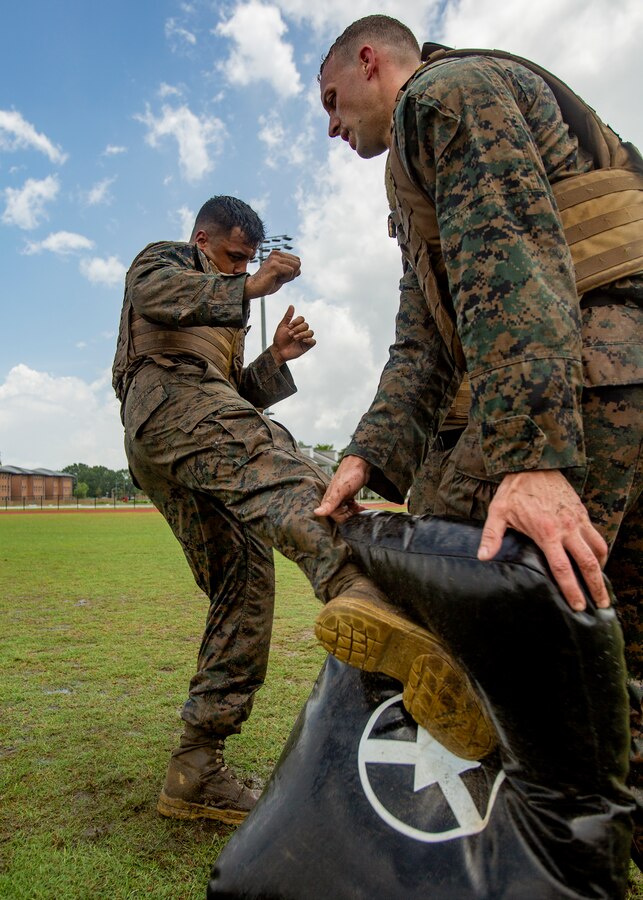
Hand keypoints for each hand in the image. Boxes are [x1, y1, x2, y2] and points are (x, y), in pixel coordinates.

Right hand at [244, 249, 300, 298]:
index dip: (292, 272)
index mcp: (278, 254)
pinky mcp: (274, 266)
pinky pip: (291, 272)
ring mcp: (275, 259)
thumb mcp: (282, 275)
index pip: (297, 261)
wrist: (254, 288)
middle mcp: (276, 254)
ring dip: (288, 277)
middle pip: (298, 263)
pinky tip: (275, 279)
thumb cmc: (268, 282)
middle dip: (291, 274)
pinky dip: (285, 279)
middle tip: (278, 277)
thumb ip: (290, 271)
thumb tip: (300, 270)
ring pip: (295, 267)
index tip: (280, 275)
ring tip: (276, 278)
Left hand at [270, 305, 315, 365]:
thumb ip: (288, 316)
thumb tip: (291, 306)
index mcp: (296, 326)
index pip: (302, 319)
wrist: (278, 350)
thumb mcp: (282, 326)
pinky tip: (302, 341)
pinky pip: (313, 341)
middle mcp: (302, 331)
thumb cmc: (279, 339)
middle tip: (290, 334)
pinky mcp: (307, 346)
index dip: (296, 322)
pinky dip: (309, 340)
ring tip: (294, 338)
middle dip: (297, 329)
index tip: (289, 327)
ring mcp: (305, 338)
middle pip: (306, 325)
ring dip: (302, 334)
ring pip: (310, 332)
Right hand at [314, 455, 370, 521]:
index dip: (343, 514)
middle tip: (354, 506)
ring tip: (359, 507)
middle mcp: (333, 500)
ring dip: (354, 512)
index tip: (347, 507)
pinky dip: (356, 509)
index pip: (334, 517)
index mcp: (328, 500)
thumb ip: (329, 503)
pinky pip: (350, 507)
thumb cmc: (350, 474)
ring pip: (346, 512)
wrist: (361, 464)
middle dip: (349, 513)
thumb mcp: (340, 491)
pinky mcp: (348, 497)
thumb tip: (316, 512)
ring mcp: (341, 498)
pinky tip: (362, 507)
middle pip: (340, 516)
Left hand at [477, 469, 609, 611]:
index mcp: (546, 532)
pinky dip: (601, 551)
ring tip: (602, 586)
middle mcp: (567, 528)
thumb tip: (482, 557)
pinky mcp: (582, 512)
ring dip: (602, 570)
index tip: (576, 606)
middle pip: (587, 564)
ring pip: (598, 550)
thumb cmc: (515, 489)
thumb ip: (492, 536)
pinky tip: (597, 560)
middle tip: (601, 605)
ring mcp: (577, 520)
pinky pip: (597, 536)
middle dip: (596, 586)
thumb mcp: (499, 512)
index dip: (571, 590)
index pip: (562, 569)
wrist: (535, 463)